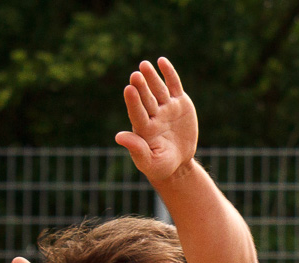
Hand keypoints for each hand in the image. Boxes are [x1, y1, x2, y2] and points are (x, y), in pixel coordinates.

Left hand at [114, 58, 197, 185]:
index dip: (133, 102)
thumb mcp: (151, 162)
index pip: (137, 113)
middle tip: (136, 75)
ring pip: (159, 90)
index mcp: (144, 129)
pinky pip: (174, 86)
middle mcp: (153, 115)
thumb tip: (119, 137)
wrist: (178, 162)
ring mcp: (166, 108)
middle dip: (142, 87)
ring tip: (145, 65)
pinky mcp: (179, 103)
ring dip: (152, 77)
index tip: (129, 89)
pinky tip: (162, 61)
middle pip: (147, 99)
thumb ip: (137, 150)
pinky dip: (169, 74)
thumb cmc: (161, 164)